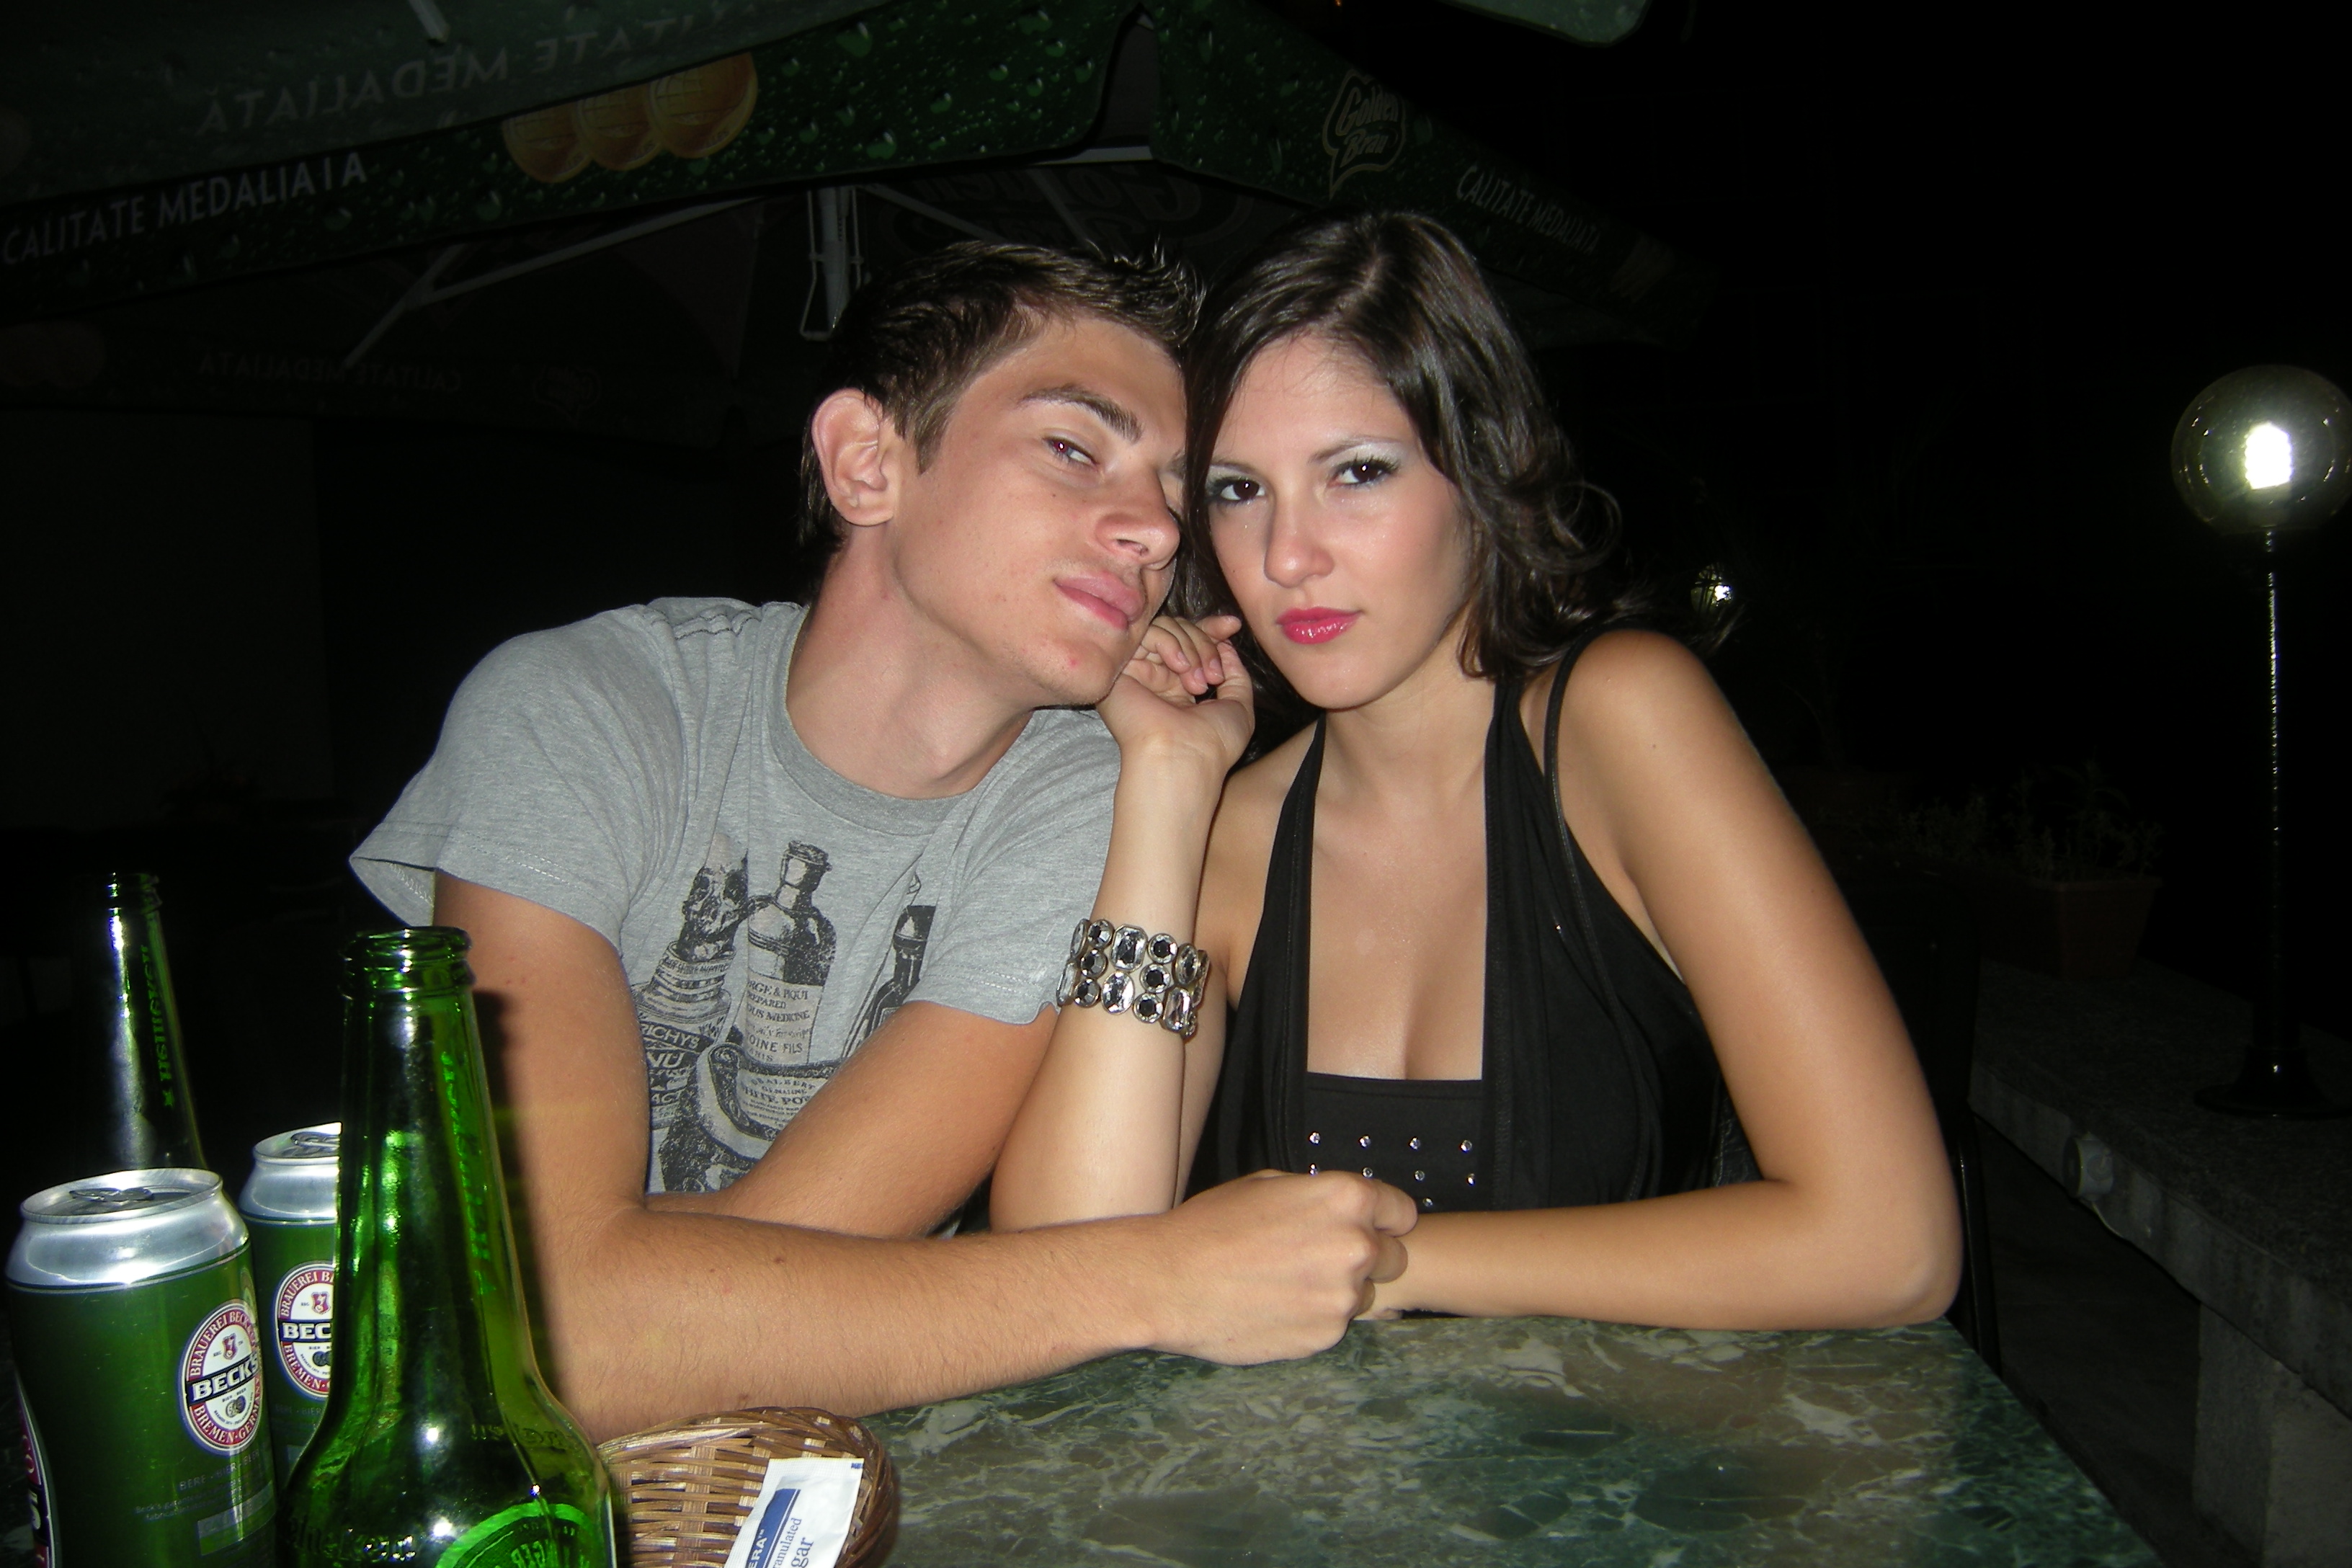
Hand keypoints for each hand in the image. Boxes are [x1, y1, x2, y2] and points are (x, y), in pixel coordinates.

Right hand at [1096, 614, 1254, 783]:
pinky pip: (1146, 633)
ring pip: (1165, 628)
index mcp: (1181, 684)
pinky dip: (1169, 644)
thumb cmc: (1213, 743)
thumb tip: (1226, 644)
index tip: (1233, 626)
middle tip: (1214, 678)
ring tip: (1197, 683)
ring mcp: (1139, 670)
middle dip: (1206, 644)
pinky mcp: (1121, 667)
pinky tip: (1178, 669)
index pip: (1192, 642)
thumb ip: (1235, 674)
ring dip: (1191, 647)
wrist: (1182, 758)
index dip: (1212, 630)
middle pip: (1181, 630)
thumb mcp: (1239, 706)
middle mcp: (1158, 675)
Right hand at [1135, 1170, 1415, 1364]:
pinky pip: (1336, 1325)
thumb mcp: (1268, 1186)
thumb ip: (1319, 1198)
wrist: (1167, 1282)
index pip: (1402, 1212)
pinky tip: (1276, 1307)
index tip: (1363, 1228)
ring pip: (1364, 1295)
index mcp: (1346, 1200)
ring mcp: (1343, 1297)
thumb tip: (1345, 1211)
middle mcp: (1356, 1247)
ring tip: (1287, 1284)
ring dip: (1337, 1291)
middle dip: (1365, 1258)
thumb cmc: (1210, 1227)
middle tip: (1317, 1259)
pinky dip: (1314, 1319)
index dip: (1382, 1220)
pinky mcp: (1326, 1336)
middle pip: (1392, 1258)